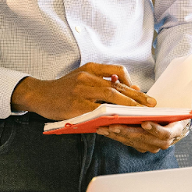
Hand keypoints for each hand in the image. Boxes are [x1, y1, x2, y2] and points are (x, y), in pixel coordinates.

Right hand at [11, 63, 153, 120]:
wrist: (39, 94)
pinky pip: (97, 111)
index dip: (131, 83)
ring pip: (110, 98)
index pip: (117, 72)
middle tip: (151, 105)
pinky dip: (110, 116)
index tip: (141, 93)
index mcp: (90, 68)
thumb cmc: (63, 87)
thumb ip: (101, 79)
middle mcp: (87, 77)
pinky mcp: (76, 106)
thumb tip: (126, 88)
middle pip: (117, 87)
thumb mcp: (81, 75)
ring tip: (140, 114)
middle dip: (136, 97)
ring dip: (128, 106)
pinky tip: (119, 122)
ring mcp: (81, 92)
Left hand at [98, 118, 189, 153]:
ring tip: (104, 126)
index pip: (165, 134)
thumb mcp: (189, 105)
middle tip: (115, 125)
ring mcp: (149, 144)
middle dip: (129, 133)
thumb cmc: (178, 112)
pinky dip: (114, 135)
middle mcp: (161, 142)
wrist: (174, 123)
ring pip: (132, 141)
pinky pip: (125, 140)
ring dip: (117, 135)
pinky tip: (102, 129)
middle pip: (144, 140)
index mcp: (174, 132)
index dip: (155, 130)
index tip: (145, 122)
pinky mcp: (138, 143)